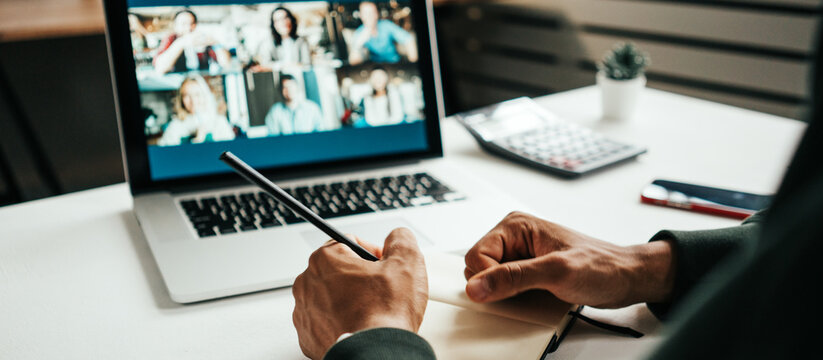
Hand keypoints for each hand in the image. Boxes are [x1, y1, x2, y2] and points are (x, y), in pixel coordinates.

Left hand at [292, 228, 427, 358]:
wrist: (376, 353)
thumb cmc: (386, 312)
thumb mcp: (406, 261)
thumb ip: (400, 239)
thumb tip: (397, 237)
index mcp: (325, 259)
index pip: (350, 243)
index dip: (373, 253)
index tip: (384, 266)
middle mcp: (307, 283)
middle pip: (339, 270)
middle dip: (360, 277)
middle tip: (382, 291)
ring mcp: (304, 312)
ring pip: (331, 296)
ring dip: (349, 300)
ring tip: (372, 311)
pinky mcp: (307, 336)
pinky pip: (325, 321)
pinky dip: (340, 322)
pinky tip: (360, 326)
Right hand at [464, 212, 674, 307]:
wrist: (625, 278)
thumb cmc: (600, 266)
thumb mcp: (555, 272)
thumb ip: (513, 278)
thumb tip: (477, 286)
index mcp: (516, 225)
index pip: (475, 255)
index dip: (489, 278)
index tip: (512, 289)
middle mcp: (514, 237)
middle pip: (478, 268)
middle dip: (498, 285)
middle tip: (529, 288)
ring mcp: (520, 254)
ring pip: (490, 280)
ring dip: (508, 293)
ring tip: (538, 290)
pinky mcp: (527, 270)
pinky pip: (505, 288)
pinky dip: (516, 298)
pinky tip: (538, 295)